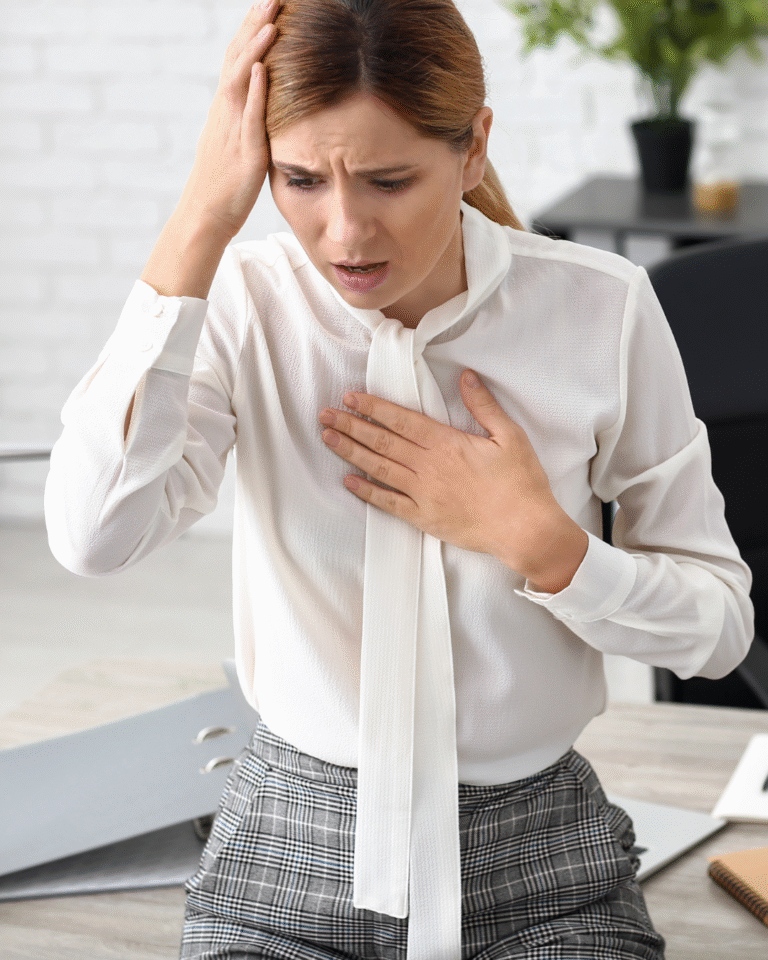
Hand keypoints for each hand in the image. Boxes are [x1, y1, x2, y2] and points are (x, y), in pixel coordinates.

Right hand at [177, 0, 280, 238]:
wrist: (206, 216)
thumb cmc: (224, 184)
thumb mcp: (237, 142)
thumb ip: (248, 119)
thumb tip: (262, 103)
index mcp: (226, 109)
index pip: (238, 60)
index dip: (251, 31)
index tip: (267, 6)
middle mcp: (226, 112)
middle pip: (237, 59)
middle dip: (254, 26)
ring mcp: (233, 130)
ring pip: (240, 80)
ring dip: (255, 49)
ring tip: (272, 21)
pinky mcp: (245, 152)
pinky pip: (248, 117)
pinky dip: (254, 91)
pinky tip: (262, 69)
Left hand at [319, 369, 587, 591]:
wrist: (525, 529)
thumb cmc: (521, 482)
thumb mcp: (509, 436)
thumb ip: (484, 405)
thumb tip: (466, 377)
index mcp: (447, 443)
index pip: (401, 421)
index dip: (373, 408)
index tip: (350, 398)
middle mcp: (428, 466)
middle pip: (381, 442)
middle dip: (351, 425)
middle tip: (325, 414)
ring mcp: (423, 494)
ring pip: (378, 468)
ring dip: (350, 452)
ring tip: (328, 438)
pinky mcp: (424, 518)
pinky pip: (388, 503)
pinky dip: (366, 491)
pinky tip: (348, 481)